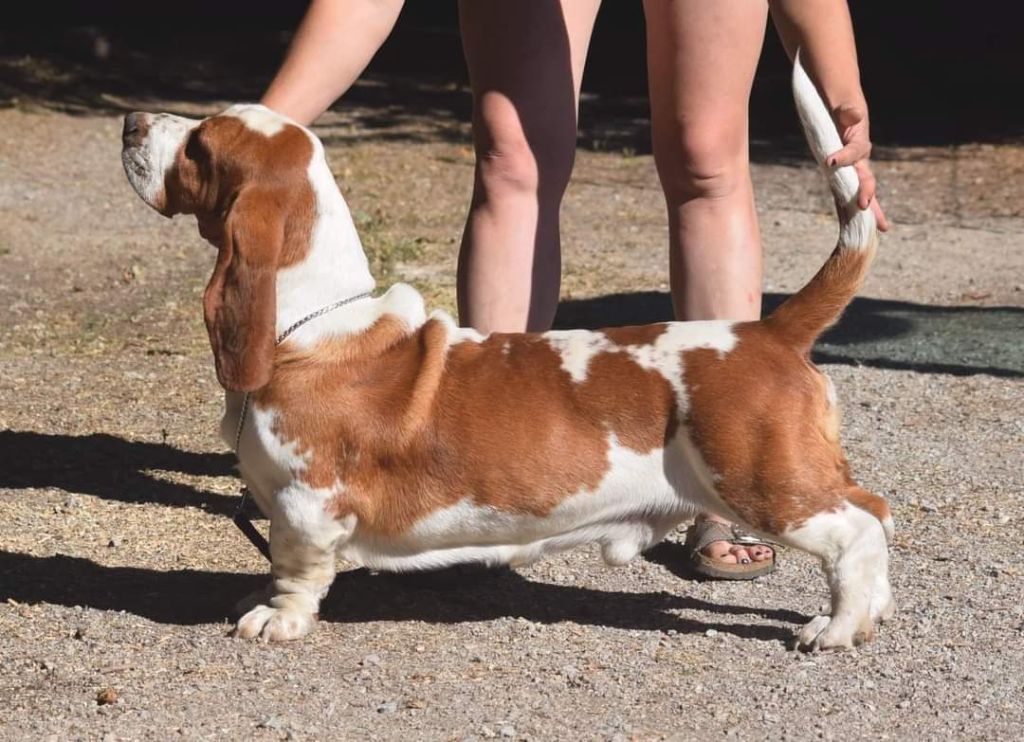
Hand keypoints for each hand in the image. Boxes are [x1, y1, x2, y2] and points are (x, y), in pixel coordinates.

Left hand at [826, 103, 889, 231]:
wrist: (841, 106)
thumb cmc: (843, 106)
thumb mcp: (847, 106)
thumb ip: (850, 110)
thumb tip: (852, 116)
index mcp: (860, 143)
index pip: (856, 153)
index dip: (844, 157)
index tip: (829, 162)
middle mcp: (859, 159)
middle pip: (866, 179)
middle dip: (867, 193)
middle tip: (864, 206)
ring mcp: (851, 169)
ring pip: (858, 191)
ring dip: (863, 207)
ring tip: (877, 226)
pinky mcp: (840, 174)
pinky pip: (844, 192)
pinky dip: (847, 207)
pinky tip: (851, 224)